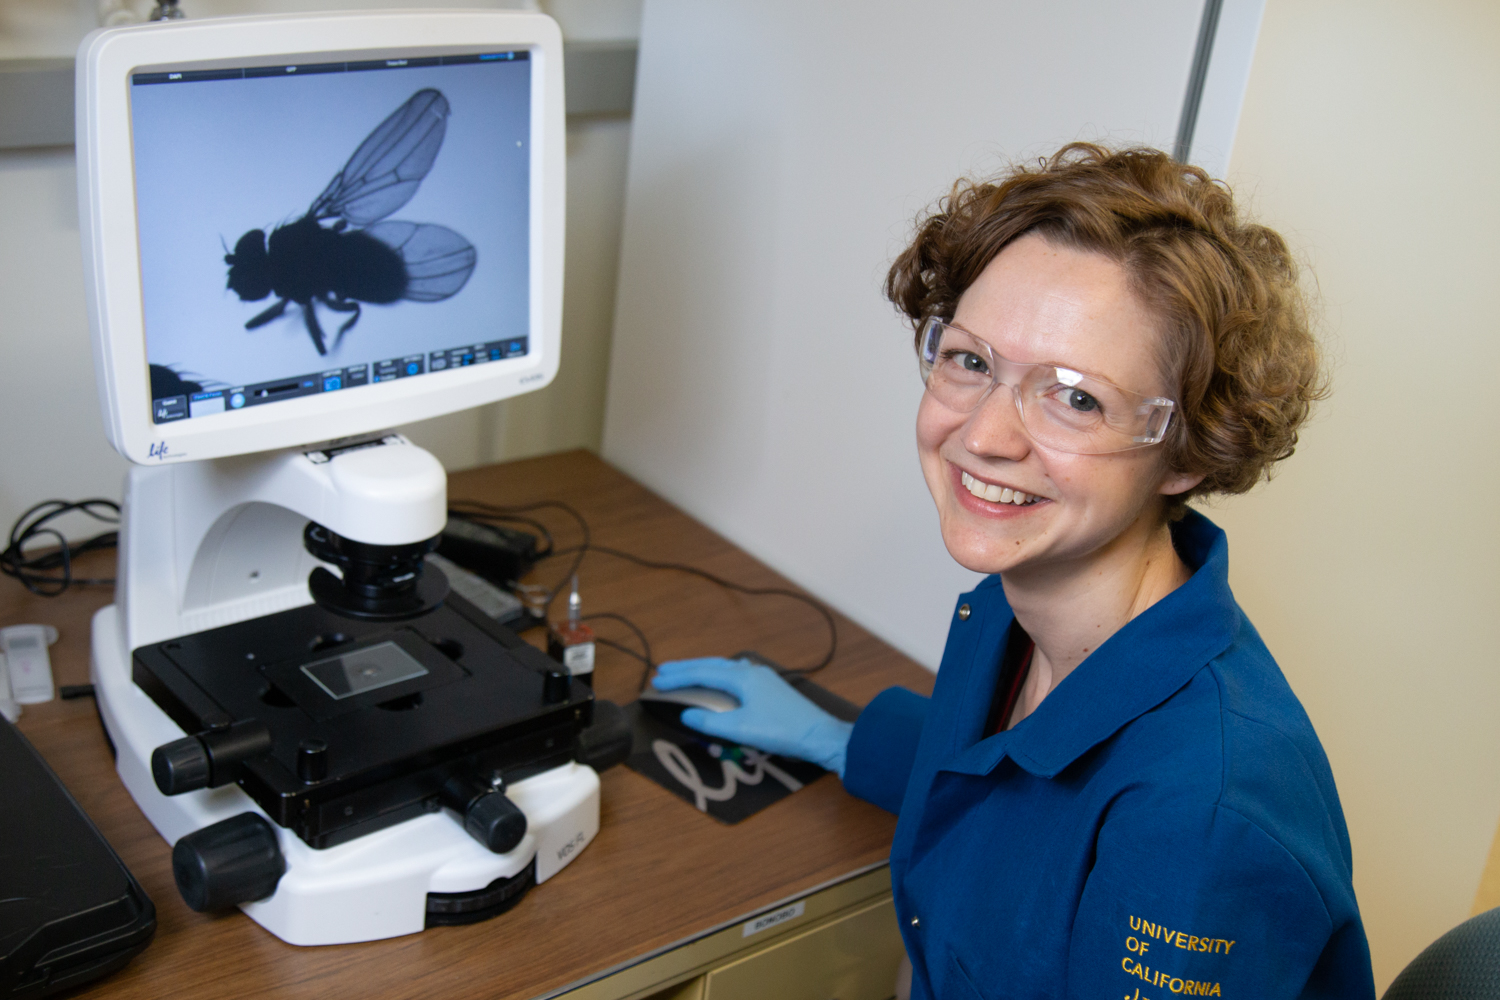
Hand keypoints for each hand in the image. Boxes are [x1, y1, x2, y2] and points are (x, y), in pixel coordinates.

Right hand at [651, 658, 854, 776]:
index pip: (702, 674)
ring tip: (684, 674)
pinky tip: (717, 683)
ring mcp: (762, 679)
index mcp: (742, 678)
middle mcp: (751, 672)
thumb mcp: (741, 730)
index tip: (657, 680)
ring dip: (702, 671)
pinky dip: (718, 677)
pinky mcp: (768, 688)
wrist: (818, 735)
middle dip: (686, 669)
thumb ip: (710, 722)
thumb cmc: (783, 731)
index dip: (678, 677)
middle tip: (663, 672)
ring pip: (724, 669)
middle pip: (711, 666)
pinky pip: (735, 676)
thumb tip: (688, 715)